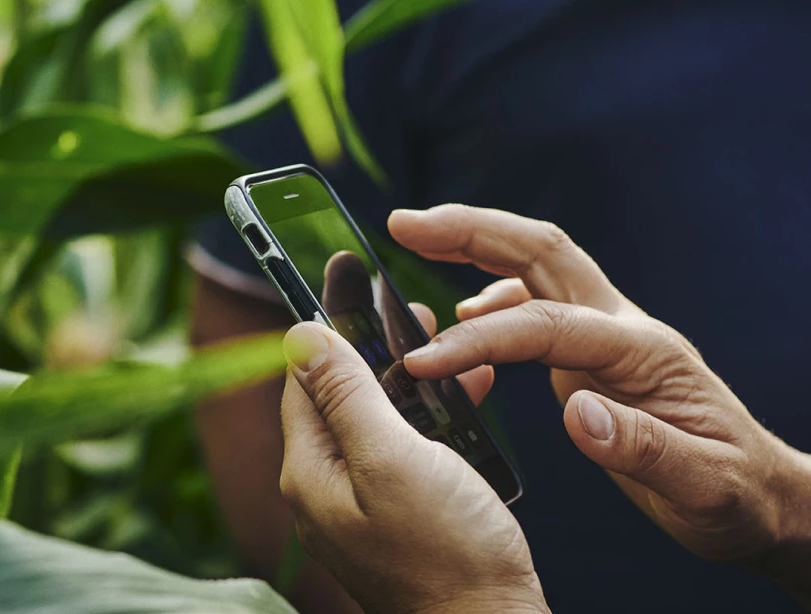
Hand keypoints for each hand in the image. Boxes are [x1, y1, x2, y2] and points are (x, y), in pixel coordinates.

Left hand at [279, 310, 549, 613]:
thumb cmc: (446, 552)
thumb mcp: (391, 458)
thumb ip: (345, 395)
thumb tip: (300, 334)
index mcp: (311, 469)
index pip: (303, 377)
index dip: (327, 325)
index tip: (346, 277)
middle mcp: (325, 485)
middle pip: (338, 395)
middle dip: (373, 348)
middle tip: (409, 310)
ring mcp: (359, 502)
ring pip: (374, 418)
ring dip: (408, 379)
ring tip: (444, 346)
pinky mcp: (396, 513)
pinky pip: (401, 448)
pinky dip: (429, 417)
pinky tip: (462, 398)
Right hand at [390, 205, 810, 601]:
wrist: (758, 495)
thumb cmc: (733, 494)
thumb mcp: (702, 486)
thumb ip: (642, 448)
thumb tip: (575, 414)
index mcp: (643, 352)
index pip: (549, 325)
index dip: (481, 339)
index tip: (425, 362)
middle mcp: (622, 327)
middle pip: (541, 251)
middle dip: (470, 230)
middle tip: (404, 224)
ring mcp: (606, 334)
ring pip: (534, 265)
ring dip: (474, 245)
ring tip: (415, 240)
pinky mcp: (593, 352)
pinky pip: (535, 302)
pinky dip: (492, 294)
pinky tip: (466, 314)